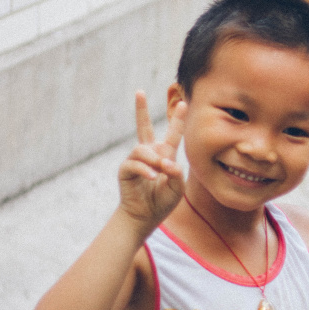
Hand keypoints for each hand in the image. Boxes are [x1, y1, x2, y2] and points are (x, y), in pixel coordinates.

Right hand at [118, 91, 184, 230]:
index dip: (177, 120)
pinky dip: (145, 170)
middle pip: (143, 128)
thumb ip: (176, 173)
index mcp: (164, 155)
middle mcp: (148, 154)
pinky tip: (152, 178)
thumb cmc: (162, 201)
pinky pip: (134, 165)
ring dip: (154, 160)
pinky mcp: (125, 171)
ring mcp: (135, 161)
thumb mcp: (177, 186)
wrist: (145, 217)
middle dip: (141, 110)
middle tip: (139, 92)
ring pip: (143, 150)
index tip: (183, 103)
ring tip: (160, 172)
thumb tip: (166, 162)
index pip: (172, 135)